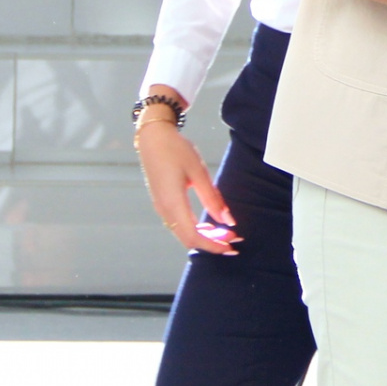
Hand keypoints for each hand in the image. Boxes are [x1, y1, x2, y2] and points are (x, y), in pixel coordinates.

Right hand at [134, 99, 236, 255]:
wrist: (153, 138)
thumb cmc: (176, 151)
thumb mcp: (198, 172)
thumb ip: (213, 198)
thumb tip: (227, 221)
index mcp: (173, 203)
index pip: (193, 237)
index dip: (212, 245)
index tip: (231, 247)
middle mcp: (164, 210)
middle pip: (188, 239)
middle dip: (212, 243)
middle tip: (233, 241)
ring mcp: (161, 207)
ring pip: (183, 233)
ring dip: (205, 236)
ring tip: (225, 233)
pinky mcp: (162, 203)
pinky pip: (179, 224)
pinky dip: (196, 228)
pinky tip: (210, 224)